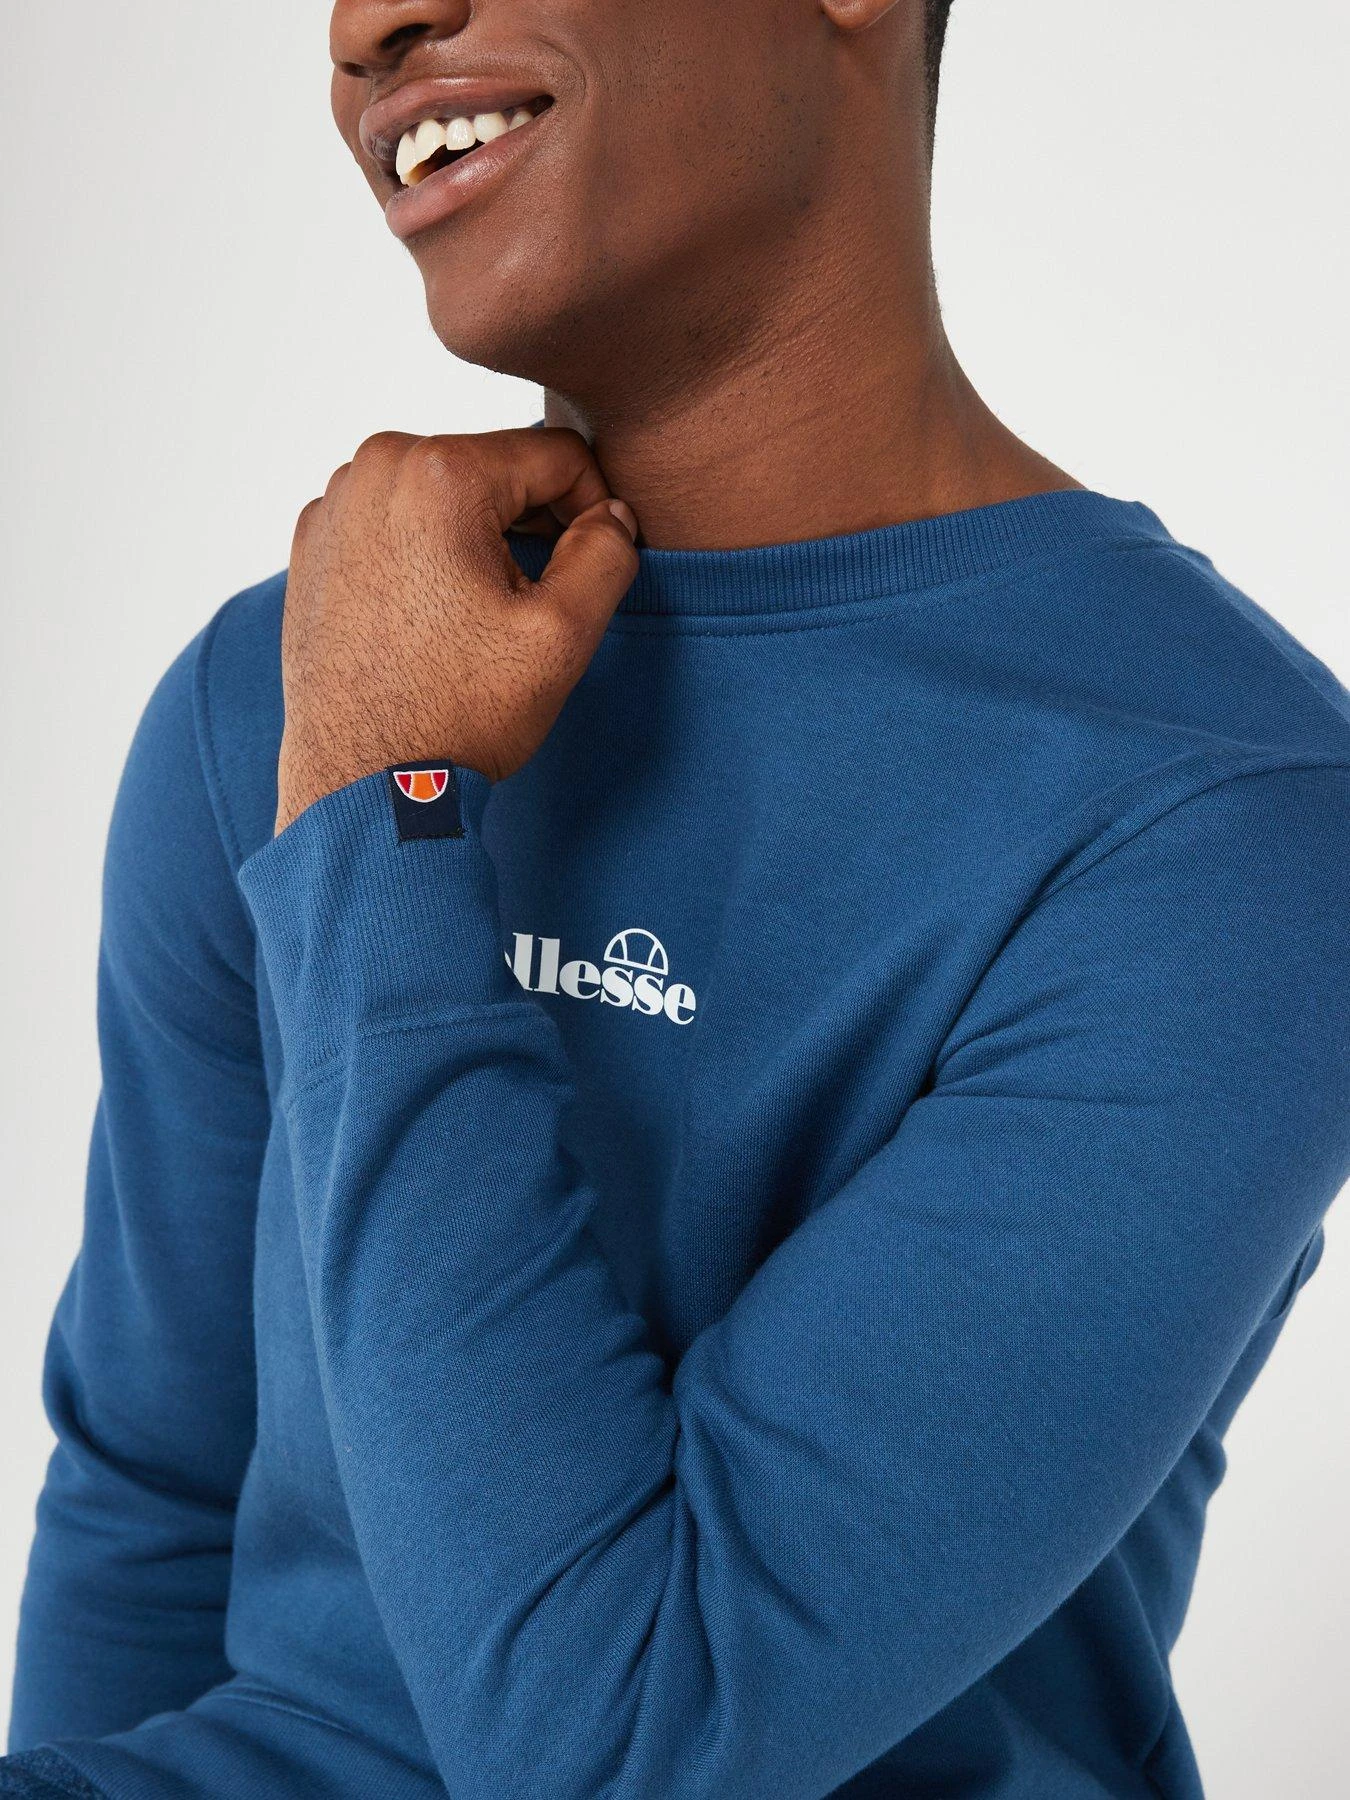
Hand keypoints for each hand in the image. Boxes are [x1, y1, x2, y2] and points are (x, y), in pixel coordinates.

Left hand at [275, 428, 638, 833]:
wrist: (362, 786)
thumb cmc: (456, 715)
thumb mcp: (562, 634)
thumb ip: (607, 553)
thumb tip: (613, 515)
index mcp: (438, 472)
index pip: (556, 455)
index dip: (592, 510)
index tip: (588, 570)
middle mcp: (374, 469)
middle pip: (495, 469)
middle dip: (527, 526)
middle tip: (528, 607)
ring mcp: (334, 506)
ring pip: (444, 496)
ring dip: (476, 540)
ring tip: (475, 620)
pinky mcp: (313, 547)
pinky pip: (394, 525)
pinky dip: (423, 557)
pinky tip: (430, 623)